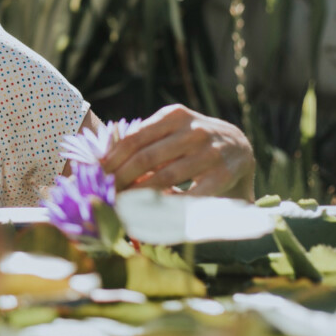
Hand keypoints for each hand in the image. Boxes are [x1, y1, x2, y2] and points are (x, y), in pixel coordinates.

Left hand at [100, 105, 254, 199]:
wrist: (241, 148)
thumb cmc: (194, 141)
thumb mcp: (172, 130)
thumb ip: (144, 141)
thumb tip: (103, 162)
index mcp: (174, 116)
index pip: (133, 139)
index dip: (111, 160)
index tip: (95, 176)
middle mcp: (193, 131)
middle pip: (145, 158)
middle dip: (120, 180)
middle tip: (105, 196)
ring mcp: (209, 153)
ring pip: (164, 178)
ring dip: (138, 196)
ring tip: (120, 208)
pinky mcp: (222, 176)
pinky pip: (189, 197)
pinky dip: (168, 209)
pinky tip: (151, 218)